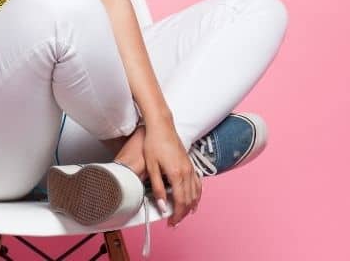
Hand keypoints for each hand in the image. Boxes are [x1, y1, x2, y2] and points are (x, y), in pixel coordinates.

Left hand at [141, 111, 201, 227]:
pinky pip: (198, 183)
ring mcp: (190, 167)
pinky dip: (197, 194)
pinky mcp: (189, 163)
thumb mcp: (152, 166)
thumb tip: (162, 206)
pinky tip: (194, 199)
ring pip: (195, 193)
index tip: (171, 223)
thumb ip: (158, 188)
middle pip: (189, 200)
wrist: (161, 125)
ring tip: (183, 215)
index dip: (177, 215)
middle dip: (183, 213)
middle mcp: (187, 172)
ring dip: (191, 206)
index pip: (180, 202)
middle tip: (174, 222)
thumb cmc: (154, 143)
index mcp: (177, 174)